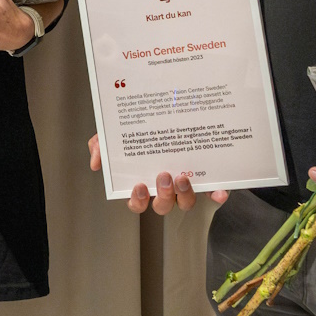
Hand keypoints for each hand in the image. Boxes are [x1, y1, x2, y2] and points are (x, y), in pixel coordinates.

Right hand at [89, 135, 229, 213]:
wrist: (172, 109)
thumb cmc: (143, 130)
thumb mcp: (116, 135)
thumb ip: (101, 145)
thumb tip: (96, 163)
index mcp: (144, 182)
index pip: (137, 202)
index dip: (137, 200)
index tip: (139, 186)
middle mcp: (164, 188)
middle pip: (163, 206)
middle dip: (163, 196)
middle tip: (163, 176)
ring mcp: (185, 185)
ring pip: (185, 202)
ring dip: (184, 195)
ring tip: (182, 176)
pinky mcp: (206, 179)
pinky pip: (213, 192)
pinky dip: (217, 195)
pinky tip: (219, 192)